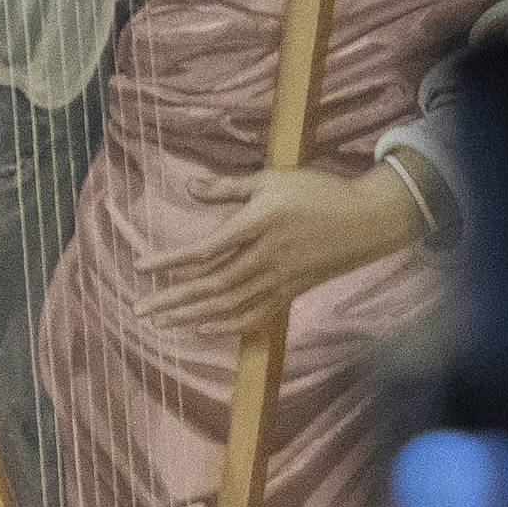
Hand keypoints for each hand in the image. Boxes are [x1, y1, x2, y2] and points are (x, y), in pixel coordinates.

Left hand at [149, 162, 423, 333]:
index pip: (205, 249)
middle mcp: (266, 257)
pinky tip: (202, 327)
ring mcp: (279, 278)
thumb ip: (228, 186)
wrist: (368, 221)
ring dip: (191, 315)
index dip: (170, 260)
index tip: (140, 267)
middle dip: (172, 299)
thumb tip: (189, 187)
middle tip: (139, 310)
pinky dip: (227, 324)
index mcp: (259, 225)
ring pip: (228, 304)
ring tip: (161, 322)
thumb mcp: (273, 179)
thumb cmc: (319, 192)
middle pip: (211, 285)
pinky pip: (254, 313)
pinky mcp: (290, 291)